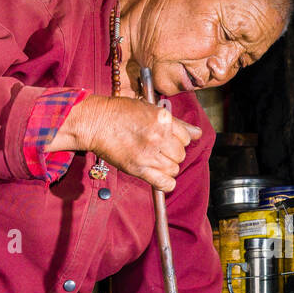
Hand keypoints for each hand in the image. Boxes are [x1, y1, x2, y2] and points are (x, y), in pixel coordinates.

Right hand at [51, 95, 201, 191]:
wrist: (95, 122)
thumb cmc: (120, 112)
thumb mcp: (150, 109)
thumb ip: (177, 124)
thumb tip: (198, 133)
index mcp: (163, 120)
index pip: (186, 137)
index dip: (178, 139)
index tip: (167, 139)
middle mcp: (158, 137)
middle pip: (181, 154)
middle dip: (173, 153)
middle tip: (159, 150)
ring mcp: (149, 154)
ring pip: (174, 169)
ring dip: (168, 167)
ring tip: (155, 160)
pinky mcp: (138, 168)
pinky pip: (164, 183)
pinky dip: (166, 183)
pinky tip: (160, 177)